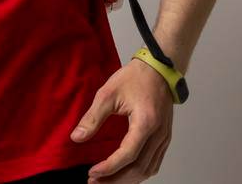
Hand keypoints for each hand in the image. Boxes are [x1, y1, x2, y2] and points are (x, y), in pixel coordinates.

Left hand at [69, 60, 173, 181]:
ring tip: (106, 181)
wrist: (159, 69)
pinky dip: (139, 173)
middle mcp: (159, 134)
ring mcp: (164, 137)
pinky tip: (124, 173)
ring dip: (127, 180)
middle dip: (116, 180)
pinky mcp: (164, 138)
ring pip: (148, 170)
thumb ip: (93, 117)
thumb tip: (77, 137)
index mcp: (146, 122)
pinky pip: (154, 163)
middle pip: (139, 168)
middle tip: (95, 182)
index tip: (92, 173)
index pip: (128, 154)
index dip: (109, 167)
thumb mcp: (108, 93)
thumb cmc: (136, 77)